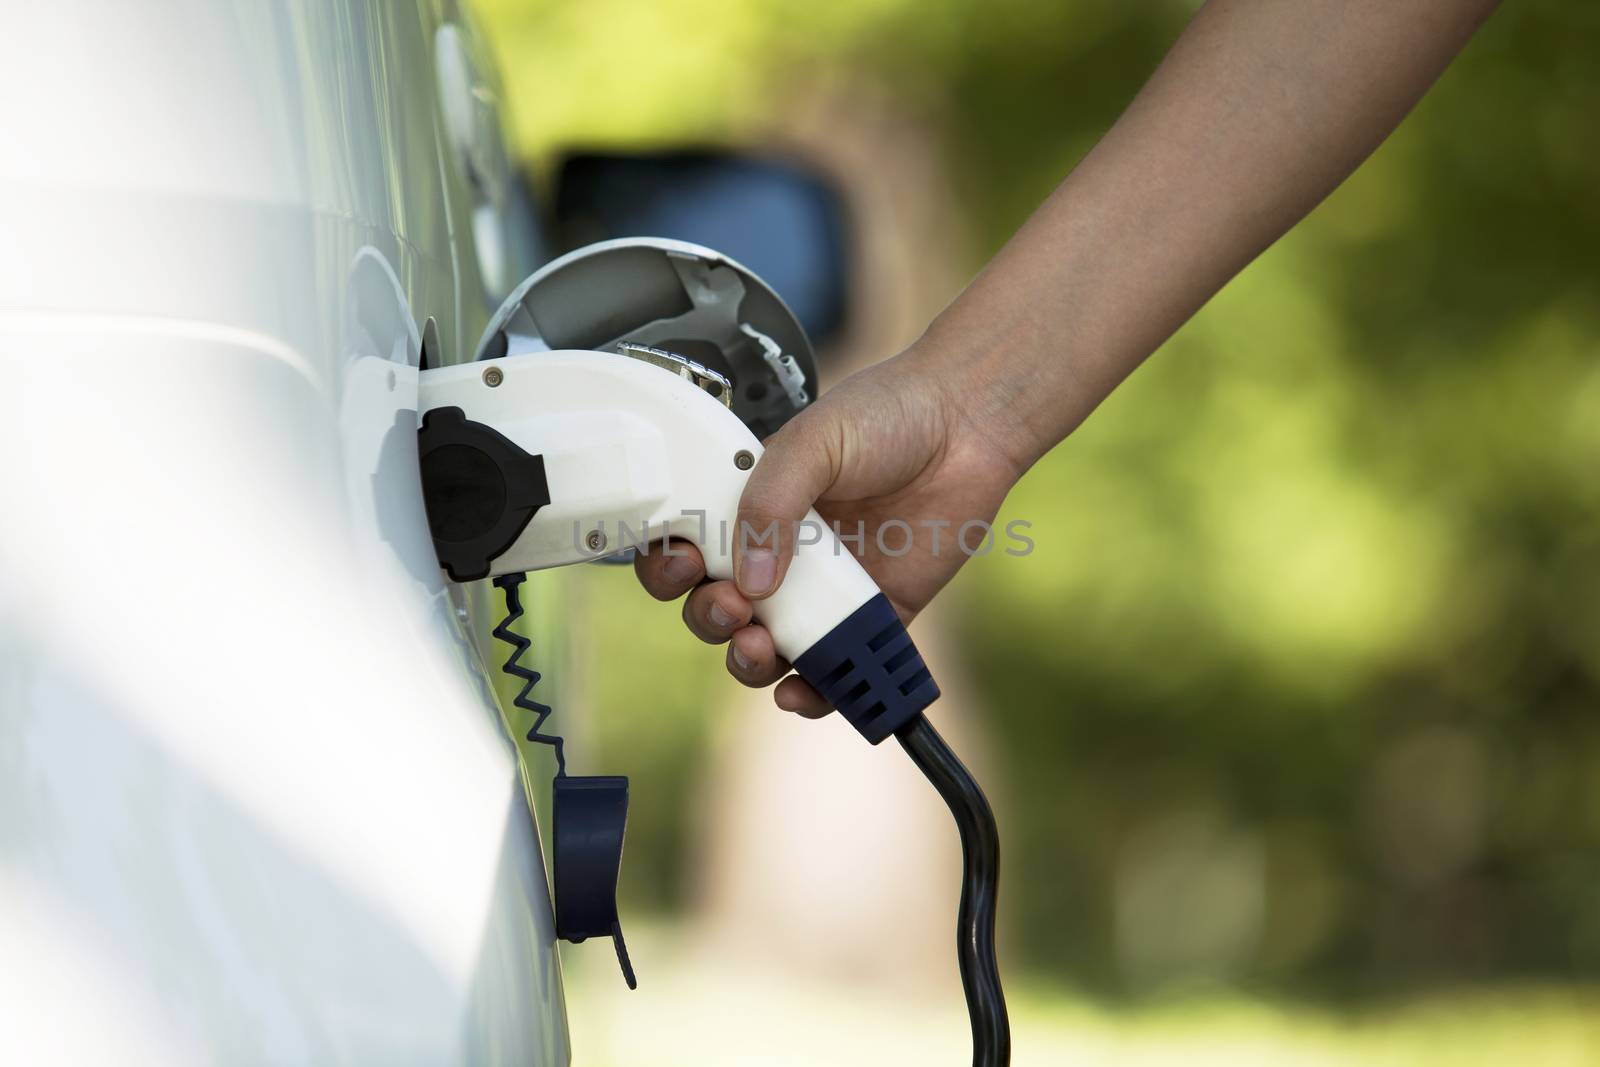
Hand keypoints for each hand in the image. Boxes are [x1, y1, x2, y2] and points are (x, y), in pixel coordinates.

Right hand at [634, 342, 1021, 716]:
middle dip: (709, 618)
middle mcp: (779, 555)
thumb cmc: (886, 416)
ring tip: (759, 647)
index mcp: (749, 507)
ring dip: (749, 661)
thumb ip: (773, 502)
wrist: (966, 426)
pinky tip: (800, 692)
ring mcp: (824, 592)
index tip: (684, 563)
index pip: (689, 550)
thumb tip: (752, 582)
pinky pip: (834, 671)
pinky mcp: (873, 619)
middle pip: (719, 610)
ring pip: (766, 649)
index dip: (672, 567)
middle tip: (732, 606)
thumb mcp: (813, 440)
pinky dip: (812, 694)